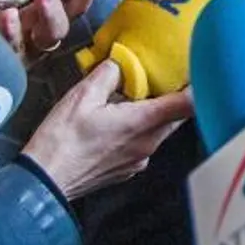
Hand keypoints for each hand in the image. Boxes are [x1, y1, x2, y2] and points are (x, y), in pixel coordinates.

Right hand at [21, 61, 194, 198]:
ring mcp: (139, 159)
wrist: (45, 181)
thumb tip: (120, 63)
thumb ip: (107, 74)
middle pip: (176, 118)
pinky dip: (139, 131)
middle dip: (174, 98)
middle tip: (166, 79)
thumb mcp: (81, 97)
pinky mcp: (128, 169)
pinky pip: (144, 145)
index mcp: (140, 123)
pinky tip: (118, 123)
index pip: (186, 105)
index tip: (200, 73)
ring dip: (154, 115)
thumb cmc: (61, 142)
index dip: (198, 87)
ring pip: (159, 132)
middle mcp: (147, 144)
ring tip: (136, 98)